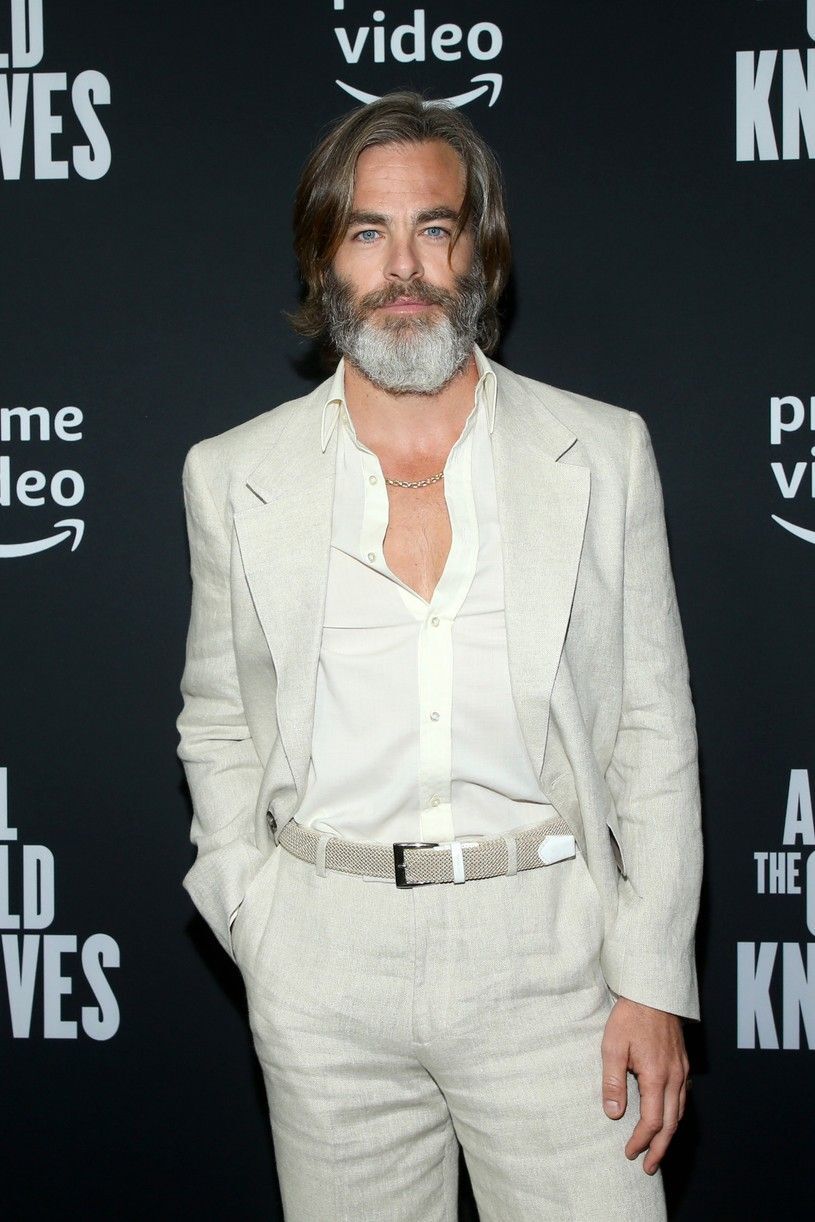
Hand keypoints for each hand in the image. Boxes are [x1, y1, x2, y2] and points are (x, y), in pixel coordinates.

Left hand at [600, 996, 689, 1174]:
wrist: (652, 992)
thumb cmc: (630, 1017)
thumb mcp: (613, 1047)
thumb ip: (613, 1081)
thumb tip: (613, 1113)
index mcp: (657, 1076)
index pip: (653, 1121)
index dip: (642, 1140)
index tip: (629, 1152)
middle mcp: (674, 1077)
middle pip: (672, 1123)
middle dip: (660, 1148)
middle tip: (649, 1166)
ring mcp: (682, 1070)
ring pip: (680, 1112)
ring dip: (669, 1134)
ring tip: (658, 1148)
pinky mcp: (683, 1063)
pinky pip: (683, 1097)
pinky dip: (676, 1115)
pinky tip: (668, 1117)